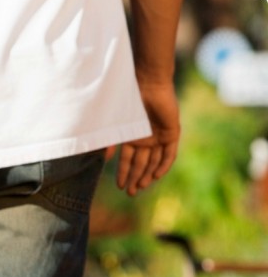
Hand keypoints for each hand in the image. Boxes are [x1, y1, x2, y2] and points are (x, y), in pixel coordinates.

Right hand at [116, 81, 179, 195]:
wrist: (149, 84)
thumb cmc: (128, 100)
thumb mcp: (116, 123)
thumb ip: (111, 141)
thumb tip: (105, 159)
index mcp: (132, 137)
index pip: (128, 161)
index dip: (123, 174)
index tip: (119, 186)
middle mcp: (146, 139)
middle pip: (141, 164)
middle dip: (135, 179)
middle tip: (130, 193)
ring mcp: (159, 136)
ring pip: (154, 161)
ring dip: (147, 175)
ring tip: (140, 187)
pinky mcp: (172, 133)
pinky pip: (169, 154)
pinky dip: (164, 165)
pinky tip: (156, 176)